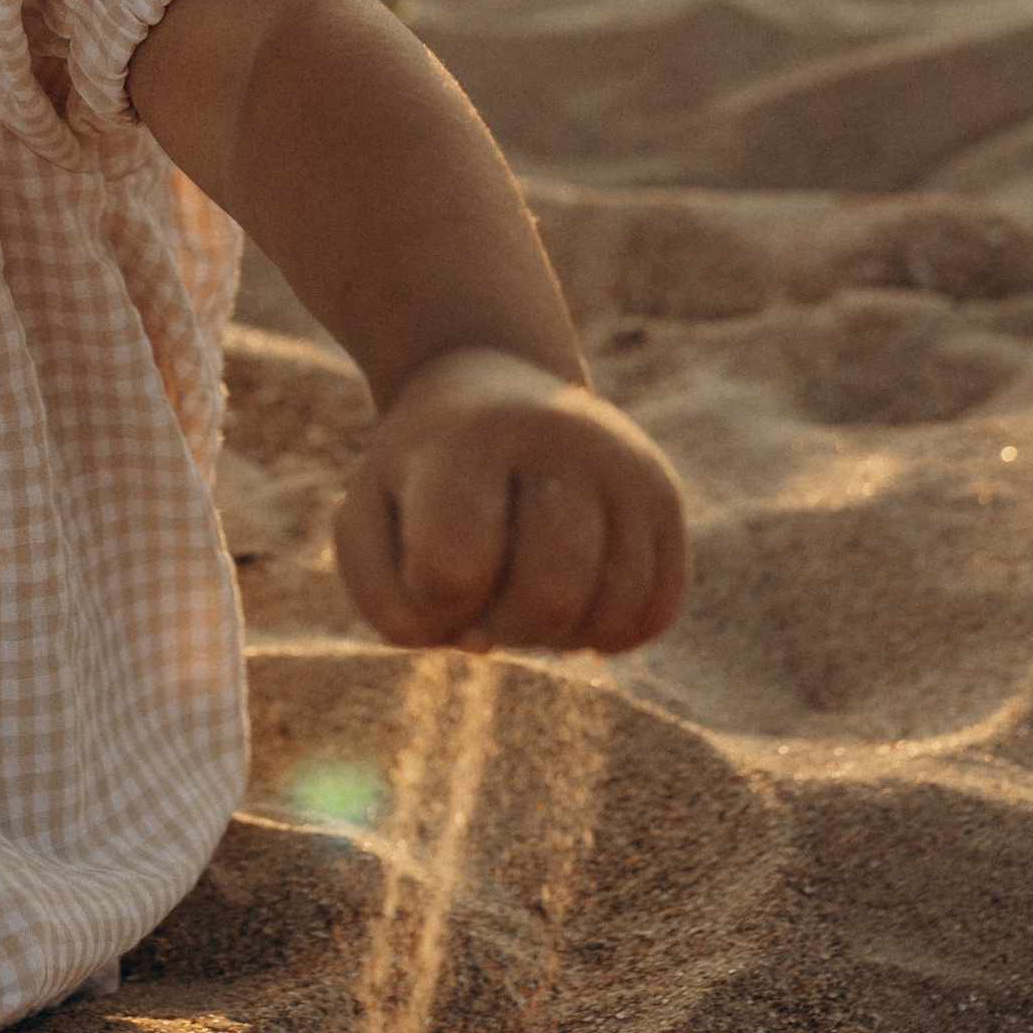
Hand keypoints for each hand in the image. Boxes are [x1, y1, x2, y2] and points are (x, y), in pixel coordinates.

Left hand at [333, 346, 687, 654]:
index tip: (425, 568)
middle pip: (551, 594)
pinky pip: (658, 611)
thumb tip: (483, 644)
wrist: (492, 389)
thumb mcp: (367, 524)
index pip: (454, 570)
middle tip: (485, 592)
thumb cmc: (420, 477)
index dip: (433, 601)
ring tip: (526, 588)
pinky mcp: (666, 495)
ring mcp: (626, 463)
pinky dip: (609, 630)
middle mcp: (563, 437)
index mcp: (472, 439)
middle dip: (507, 628)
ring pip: (614, 612)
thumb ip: (390, 604)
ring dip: (558, 634)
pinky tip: (573, 594)